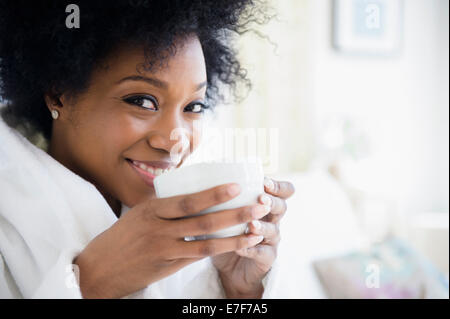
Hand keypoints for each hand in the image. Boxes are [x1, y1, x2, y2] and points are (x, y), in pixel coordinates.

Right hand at [73, 183, 268, 297]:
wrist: (98, 270)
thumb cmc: (121, 237)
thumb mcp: (139, 214)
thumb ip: (165, 207)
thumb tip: (194, 194)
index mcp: (152, 210)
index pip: (187, 201)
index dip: (214, 194)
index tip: (237, 185)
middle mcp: (159, 230)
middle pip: (202, 221)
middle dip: (234, 214)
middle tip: (259, 205)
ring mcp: (163, 251)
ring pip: (205, 244)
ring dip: (234, 238)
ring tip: (255, 231)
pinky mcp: (166, 268)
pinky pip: (196, 259)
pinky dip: (217, 251)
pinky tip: (236, 246)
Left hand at [212, 177, 294, 297]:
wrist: (230, 266)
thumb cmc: (226, 232)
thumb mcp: (224, 212)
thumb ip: (220, 197)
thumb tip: (198, 177)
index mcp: (264, 204)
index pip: (283, 191)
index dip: (278, 186)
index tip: (264, 182)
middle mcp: (272, 219)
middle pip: (282, 207)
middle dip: (272, 202)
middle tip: (261, 199)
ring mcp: (271, 240)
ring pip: (273, 230)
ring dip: (262, 226)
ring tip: (251, 225)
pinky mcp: (267, 258)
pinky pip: (262, 253)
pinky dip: (251, 249)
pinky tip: (240, 248)